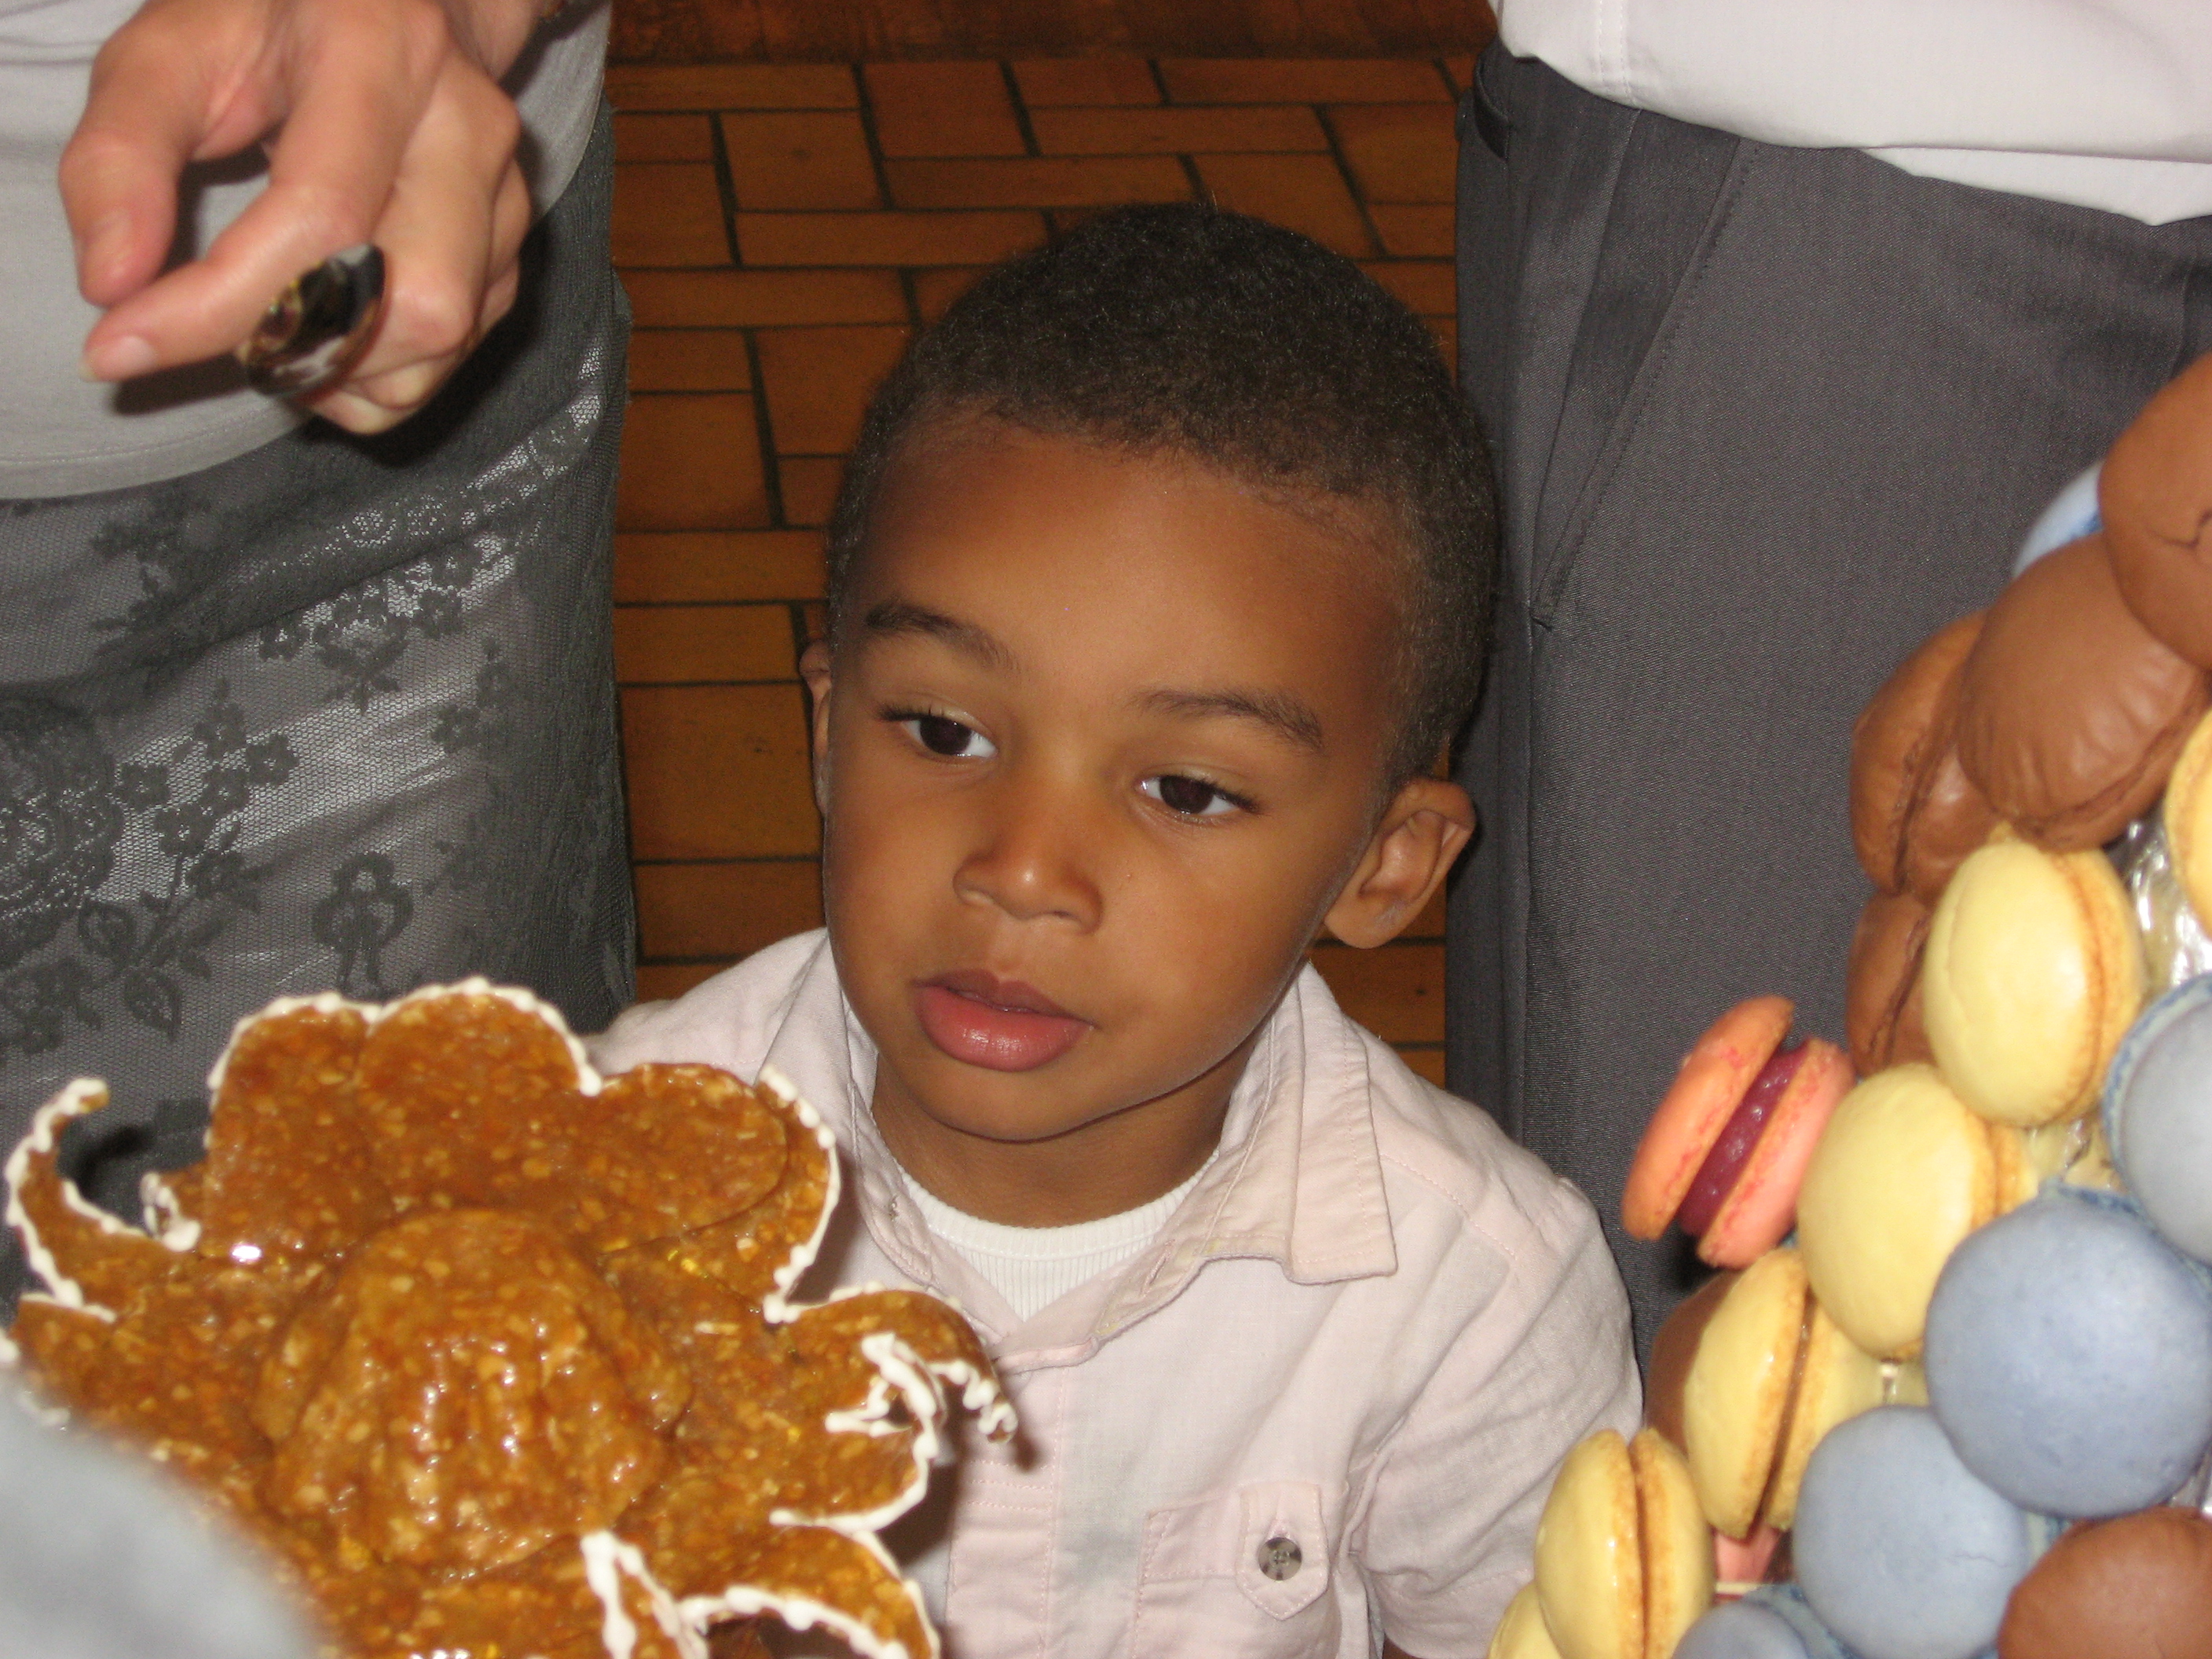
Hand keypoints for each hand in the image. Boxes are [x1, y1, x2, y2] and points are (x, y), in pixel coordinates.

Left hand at [63, 0, 546, 433]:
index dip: (221, 305)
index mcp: (380, 53)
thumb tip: (113, 285)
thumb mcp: (169, 50)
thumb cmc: (270, 24)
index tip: (122, 346)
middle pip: (411, 300)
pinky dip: (374, 373)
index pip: (320, 218)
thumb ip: (120, 155)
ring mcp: (505, 193)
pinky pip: (453, 354)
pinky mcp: (512, 246)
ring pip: (440, 339)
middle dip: (296, 345)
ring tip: (264, 324)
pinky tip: (322, 325)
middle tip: (207, 328)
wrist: (398, 5)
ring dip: (338, 365)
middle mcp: (465, 127)